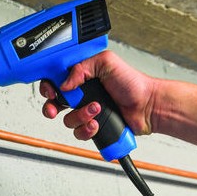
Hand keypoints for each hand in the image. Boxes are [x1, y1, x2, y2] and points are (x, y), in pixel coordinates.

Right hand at [40, 50, 155, 141]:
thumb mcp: (106, 62)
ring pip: (67, 119)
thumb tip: (64, 83)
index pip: (56, 79)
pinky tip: (97, 123)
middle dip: (52, 106)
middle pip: (54, 102)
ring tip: (96, 109)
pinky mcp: (93, 126)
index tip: (50, 90)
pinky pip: (79, 132)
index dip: (49, 86)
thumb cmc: (133, 84)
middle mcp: (82, 94)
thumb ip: (82, 67)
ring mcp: (86, 111)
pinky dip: (86, 129)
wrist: (148, 107)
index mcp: (82, 76)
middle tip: (56, 108)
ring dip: (80, 115)